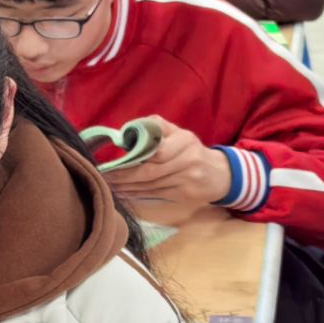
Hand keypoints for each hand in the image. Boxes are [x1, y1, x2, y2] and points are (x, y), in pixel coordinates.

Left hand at [102, 118, 231, 208]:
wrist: (220, 173)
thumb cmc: (191, 150)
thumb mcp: (179, 133)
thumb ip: (156, 127)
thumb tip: (129, 131)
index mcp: (185, 141)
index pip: (156, 151)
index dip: (134, 158)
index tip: (113, 161)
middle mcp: (187, 160)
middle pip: (150, 172)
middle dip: (124, 176)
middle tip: (104, 177)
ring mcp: (186, 180)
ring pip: (150, 186)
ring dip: (126, 187)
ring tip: (108, 186)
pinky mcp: (183, 195)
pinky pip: (154, 195)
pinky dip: (135, 195)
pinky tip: (122, 194)